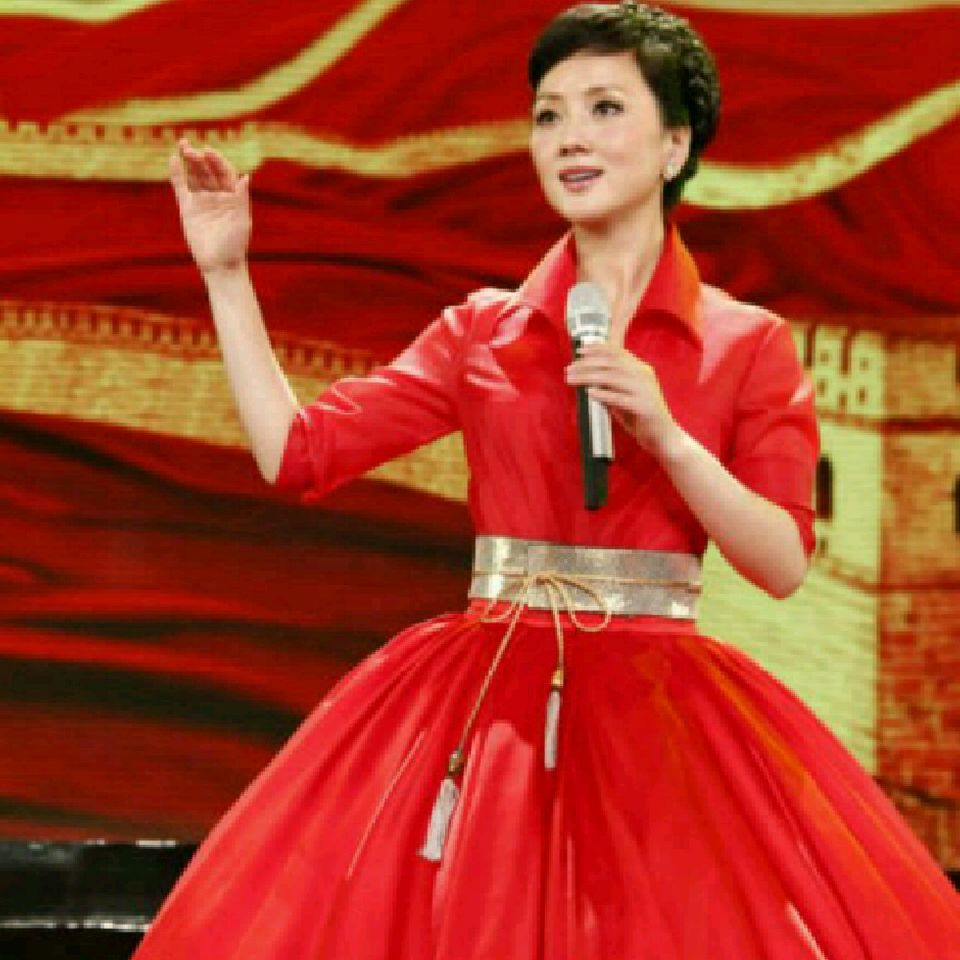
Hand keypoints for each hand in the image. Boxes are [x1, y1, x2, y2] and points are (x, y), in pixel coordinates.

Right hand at [168, 138, 251, 275]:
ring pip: (194, 175)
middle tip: (190, 149)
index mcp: (233, 196)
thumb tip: (245, 176)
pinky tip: (172, 159)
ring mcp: (202, 201)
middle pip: (208, 171)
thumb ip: (241, 198)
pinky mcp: (188, 208)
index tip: (208, 152)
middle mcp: (217, 196)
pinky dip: (176, 174)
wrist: (220, 265)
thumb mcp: (241, 221)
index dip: (217, 161)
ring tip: (183, 146)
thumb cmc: (235, 246)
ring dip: (189, 161)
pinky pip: (181, 187)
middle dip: (200, 159)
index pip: (224, 172)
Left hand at [564, 342, 681, 458]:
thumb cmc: (641, 417)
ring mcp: (645, 391)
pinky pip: (620, 398)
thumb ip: (610, 385)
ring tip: (573, 379)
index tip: (580, 351)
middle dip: (587, 364)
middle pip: (612, 363)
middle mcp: (644, 376)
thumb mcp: (624, 395)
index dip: (597, 349)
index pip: (617, 352)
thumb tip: (586, 376)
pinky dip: (603, 394)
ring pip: (613, 377)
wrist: (663, 436)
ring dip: (589, 377)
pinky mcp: (644, 407)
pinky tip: (590, 393)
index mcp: (641, 370)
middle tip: (570, 368)